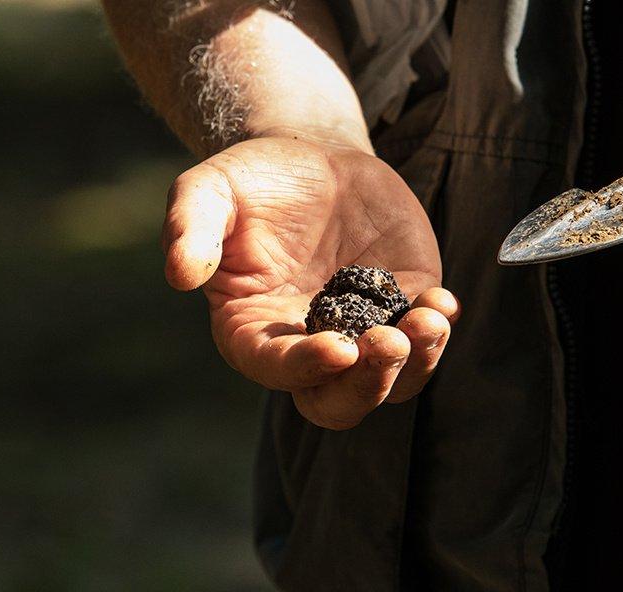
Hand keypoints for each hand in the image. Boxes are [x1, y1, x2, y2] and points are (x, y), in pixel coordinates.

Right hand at [163, 136, 459, 429]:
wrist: (310, 160)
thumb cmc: (252, 182)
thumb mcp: (209, 192)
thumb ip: (190, 229)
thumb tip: (180, 274)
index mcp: (254, 332)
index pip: (278, 368)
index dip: (307, 367)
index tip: (339, 346)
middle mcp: (308, 345)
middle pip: (339, 401)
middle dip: (368, 384)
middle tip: (388, 342)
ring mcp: (360, 329)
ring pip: (392, 380)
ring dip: (416, 361)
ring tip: (430, 319)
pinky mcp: (400, 305)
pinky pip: (423, 338)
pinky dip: (438, 328)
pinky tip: (442, 301)